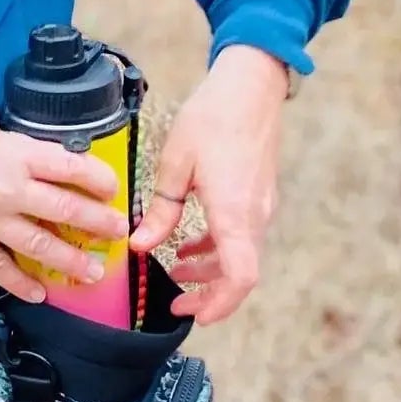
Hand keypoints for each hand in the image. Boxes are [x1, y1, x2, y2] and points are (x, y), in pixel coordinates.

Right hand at [0, 105, 127, 302]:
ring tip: (93, 271)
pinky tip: (39, 293)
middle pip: (66, 209)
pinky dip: (21, 284)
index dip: (98, 179)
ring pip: (40, 246)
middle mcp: (8, 188)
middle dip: (97, 222)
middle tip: (116, 232)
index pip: (71, 167)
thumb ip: (15, 149)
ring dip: (71, 261)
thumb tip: (41, 163)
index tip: (112, 188)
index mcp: (16, 153)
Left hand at [131, 45, 288, 325]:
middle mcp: (254, 216)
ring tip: (175, 271)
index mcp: (234, 212)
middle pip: (240, 274)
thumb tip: (139, 245)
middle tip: (177, 303)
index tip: (194, 314)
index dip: (220, 305)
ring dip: (210, 271)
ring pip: (240, 256)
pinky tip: (188, 243)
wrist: (250, 87)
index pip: (240, 277)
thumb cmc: (213, 118)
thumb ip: (161, 210)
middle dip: (209, 295)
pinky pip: (241, 236)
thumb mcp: (175, 163)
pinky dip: (217, 248)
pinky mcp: (258, 197)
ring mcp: (260, 207)